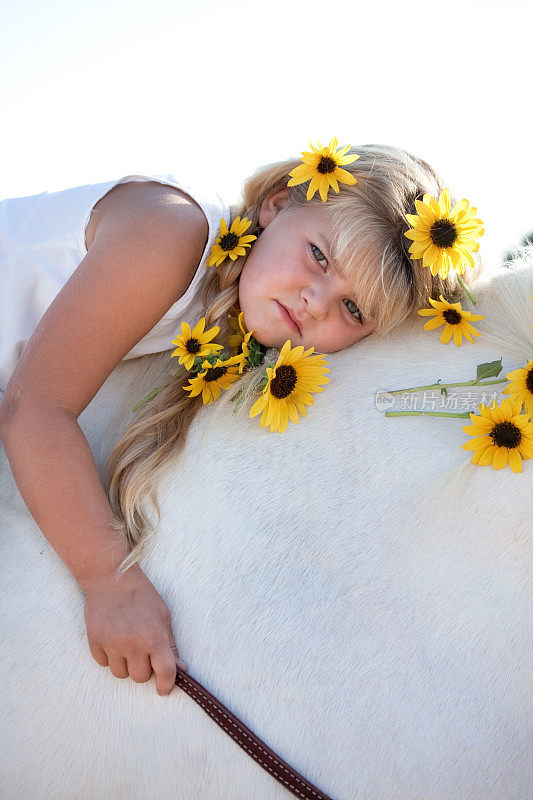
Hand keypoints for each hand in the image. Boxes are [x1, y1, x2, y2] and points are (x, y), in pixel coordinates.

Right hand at [83, 564, 187, 695]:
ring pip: (121, 674)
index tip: (163, 689)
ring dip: (126, 665)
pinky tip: (112, 640)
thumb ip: (170, 644)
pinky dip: (109, 657)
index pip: (165, 673)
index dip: (166, 685)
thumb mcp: (163, 616)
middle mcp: (133, 644)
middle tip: (143, 652)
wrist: (111, 579)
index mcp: (154, 637)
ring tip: (127, 645)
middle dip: (144, 669)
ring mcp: (112, 644)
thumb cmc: (142, 596)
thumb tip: (181, 668)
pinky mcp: (95, 642)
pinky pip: (103, 664)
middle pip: (140, 678)